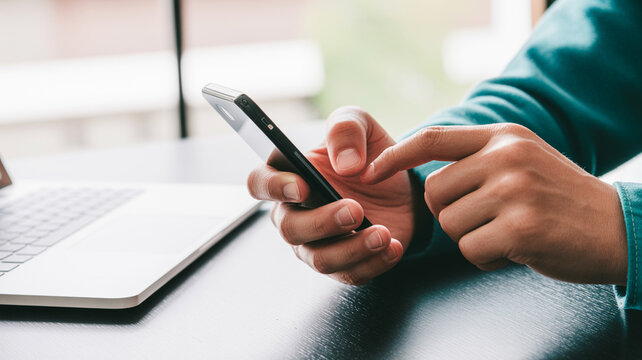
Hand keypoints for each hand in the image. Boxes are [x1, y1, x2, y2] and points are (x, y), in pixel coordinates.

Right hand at [247, 107, 421, 284]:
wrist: (402, 185)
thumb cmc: (368, 154)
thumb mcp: (361, 125)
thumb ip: (346, 128)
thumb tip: (344, 163)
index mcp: (289, 176)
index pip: (259, 183)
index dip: (273, 187)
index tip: (302, 186)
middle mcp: (296, 214)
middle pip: (290, 229)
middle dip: (322, 222)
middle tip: (355, 210)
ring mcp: (317, 243)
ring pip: (319, 259)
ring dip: (351, 249)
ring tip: (381, 234)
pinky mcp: (345, 264)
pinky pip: (350, 275)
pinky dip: (373, 263)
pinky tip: (392, 246)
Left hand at [362, 123, 627, 284]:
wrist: (616, 226)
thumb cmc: (560, 198)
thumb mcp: (522, 159)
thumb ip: (478, 158)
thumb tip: (424, 169)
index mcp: (503, 137)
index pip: (433, 139)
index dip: (395, 155)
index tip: (370, 171)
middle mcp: (506, 157)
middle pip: (433, 192)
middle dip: (448, 214)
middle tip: (482, 220)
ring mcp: (514, 190)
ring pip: (450, 224)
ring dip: (470, 237)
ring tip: (505, 232)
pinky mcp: (521, 227)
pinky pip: (470, 250)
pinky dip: (486, 258)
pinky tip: (515, 249)